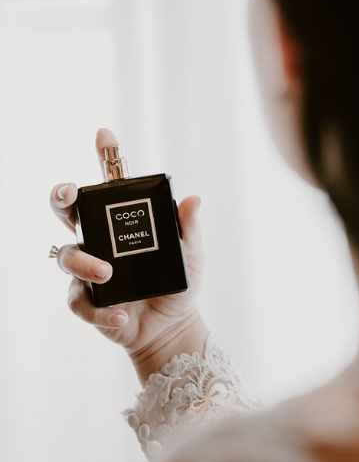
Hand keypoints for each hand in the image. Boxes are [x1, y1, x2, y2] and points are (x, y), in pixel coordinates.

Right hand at [50, 128, 208, 382]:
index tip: (105, 133)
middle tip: (70, 195)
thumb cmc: (180, 283)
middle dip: (62, 197)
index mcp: (123, 223)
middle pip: (68, 211)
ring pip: (66, 254)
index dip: (105, 156)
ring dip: (83, 261)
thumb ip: (190, 229)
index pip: (108, 185)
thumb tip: (193, 200)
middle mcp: (99, 240)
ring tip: (107, 273)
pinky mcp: (86, 299)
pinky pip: (80, 301)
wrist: (173, 327)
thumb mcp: (192, 255)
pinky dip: (99, 308)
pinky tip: (119, 315)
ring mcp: (88, 269)